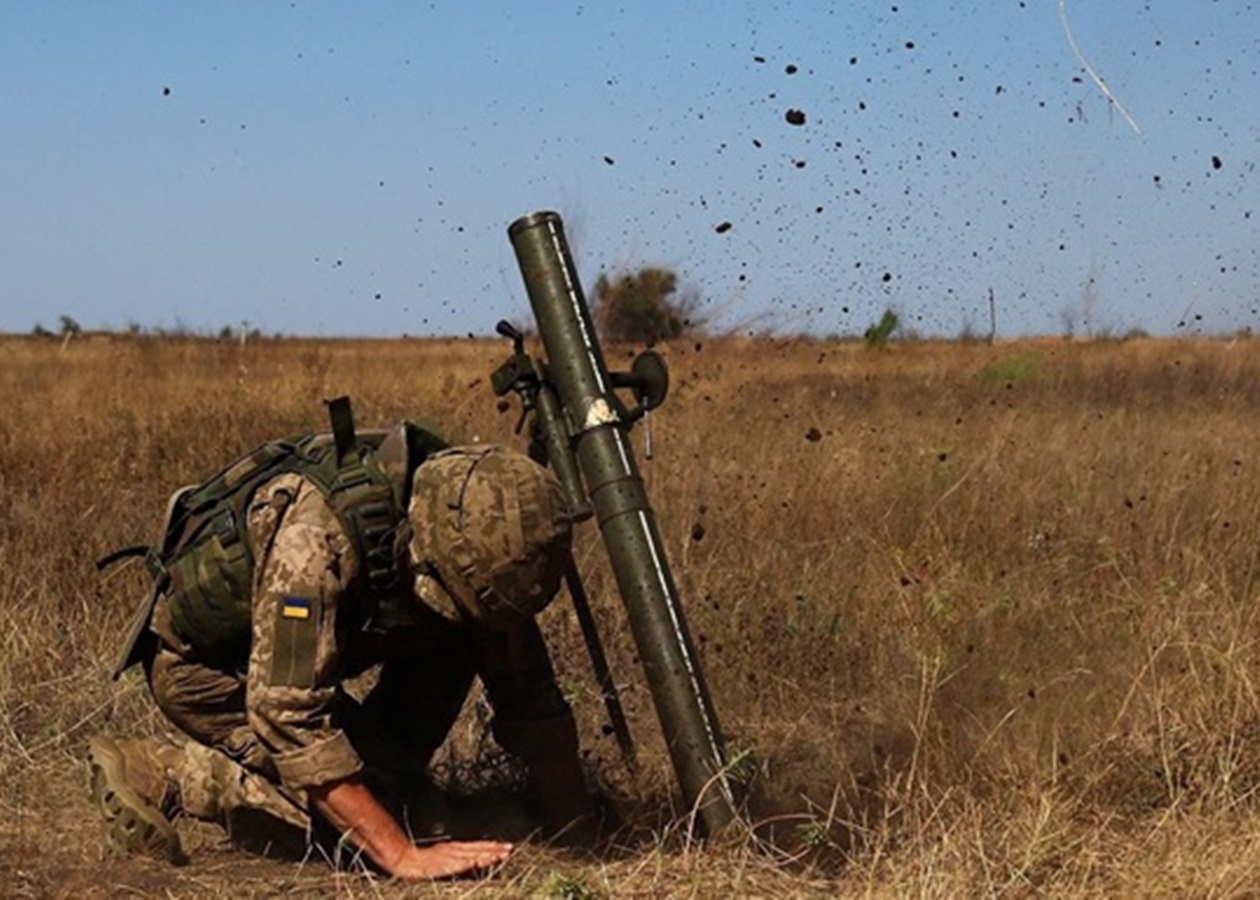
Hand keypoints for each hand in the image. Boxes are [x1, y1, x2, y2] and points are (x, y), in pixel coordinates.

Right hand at [388, 839, 513, 879]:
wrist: (405, 859)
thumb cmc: (422, 860)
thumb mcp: (442, 855)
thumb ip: (457, 857)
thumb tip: (473, 860)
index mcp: (454, 847)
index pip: (477, 846)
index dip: (492, 846)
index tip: (506, 846)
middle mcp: (453, 849)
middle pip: (477, 849)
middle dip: (494, 849)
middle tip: (510, 849)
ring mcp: (447, 856)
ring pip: (470, 854)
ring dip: (485, 855)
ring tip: (500, 855)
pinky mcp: (440, 864)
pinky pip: (455, 863)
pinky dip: (465, 862)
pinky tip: (475, 862)